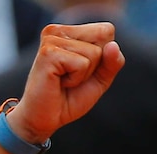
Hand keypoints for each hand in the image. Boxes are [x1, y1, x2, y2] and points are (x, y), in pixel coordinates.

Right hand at [8, 23, 124, 143]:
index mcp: (68, 32)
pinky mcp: (48, 53)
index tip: (80, 70)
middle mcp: (57, 31)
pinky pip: (82, 64)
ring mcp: (51, 40)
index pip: (106, 30)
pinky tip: (58, 82)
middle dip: (95, 64)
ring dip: (83, 74)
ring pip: (94, 52)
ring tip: (63, 80)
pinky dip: (75, 79)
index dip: (103, 56)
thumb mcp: (99, 79)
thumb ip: (112, 62)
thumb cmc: (68, 98)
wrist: (44, 119)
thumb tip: (113, 45)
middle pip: (103, 37)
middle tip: (71, 77)